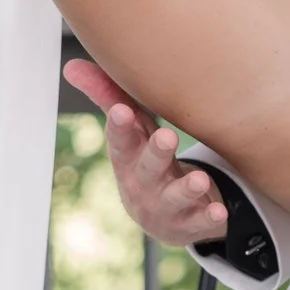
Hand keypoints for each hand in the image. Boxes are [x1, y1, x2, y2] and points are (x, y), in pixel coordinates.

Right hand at [65, 58, 231, 247]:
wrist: (162, 220)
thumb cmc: (144, 161)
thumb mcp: (130, 131)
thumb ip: (107, 98)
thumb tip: (70, 66)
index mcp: (128, 157)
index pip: (121, 141)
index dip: (119, 127)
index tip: (120, 111)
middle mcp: (143, 182)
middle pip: (148, 167)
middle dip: (156, 153)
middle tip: (167, 137)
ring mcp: (166, 206)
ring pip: (175, 197)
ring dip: (186, 189)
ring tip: (200, 180)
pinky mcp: (191, 223)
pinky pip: (200, 222)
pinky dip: (209, 219)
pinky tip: (220, 212)